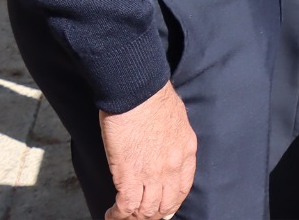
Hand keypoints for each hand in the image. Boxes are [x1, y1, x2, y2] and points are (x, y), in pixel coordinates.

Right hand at [99, 80, 196, 219]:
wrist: (138, 91)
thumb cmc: (152, 97)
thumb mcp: (176, 120)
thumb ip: (172, 138)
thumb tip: (162, 146)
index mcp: (187, 151)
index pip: (183, 188)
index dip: (172, 202)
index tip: (163, 208)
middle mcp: (173, 166)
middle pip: (166, 204)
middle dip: (153, 215)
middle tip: (140, 216)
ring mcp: (153, 173)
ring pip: (147, 209)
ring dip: (134, 217)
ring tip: (123, 216)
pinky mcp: (129, 175)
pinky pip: (127, 205)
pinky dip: (118, 214)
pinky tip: (111, 214)